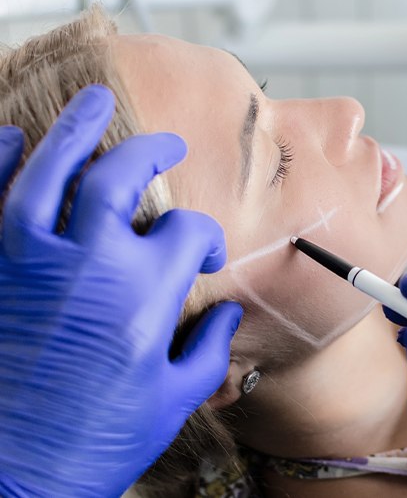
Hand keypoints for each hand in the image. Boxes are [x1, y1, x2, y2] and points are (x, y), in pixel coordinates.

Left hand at [0, 85, 241, 496]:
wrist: (14, 476)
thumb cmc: (96, 441)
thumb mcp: (173, 401)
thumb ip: (209, 350)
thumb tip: (228, 317)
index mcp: (143, 295)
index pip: (186, 232)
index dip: (204, 239)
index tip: (204, 253)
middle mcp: (88, 265)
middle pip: (118, 177)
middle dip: (149, 150)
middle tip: (167, 143)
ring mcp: (30, 263)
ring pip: (47, 171)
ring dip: (73, 130)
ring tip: (92, 102)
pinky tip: (13, 136)